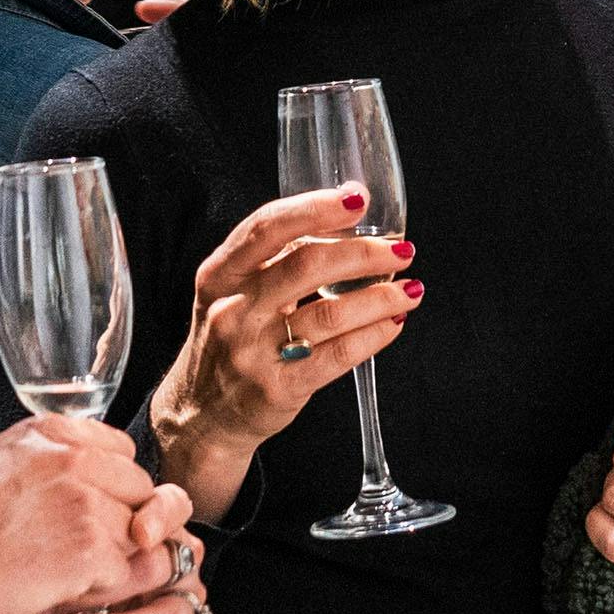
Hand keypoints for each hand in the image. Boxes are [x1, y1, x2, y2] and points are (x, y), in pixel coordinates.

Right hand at [0, 413, 166, 613]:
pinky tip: (49, 588)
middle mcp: (76, 459)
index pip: (123, 453)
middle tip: (67, 550)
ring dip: (104, 561)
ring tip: (52, 570)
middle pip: (139, 493)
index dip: (108, 490)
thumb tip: (92, 477)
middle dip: (115, 525)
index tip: (81, 512)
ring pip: (133, 537)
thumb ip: (51, 460)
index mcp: (54, 432)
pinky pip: (120, 575)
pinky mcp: (89, 550)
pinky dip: (92, 591)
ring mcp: (86, 503)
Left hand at [32, 484, 212, 613]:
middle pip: (167, 568)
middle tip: (61, 597)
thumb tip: (71, 454)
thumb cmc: (62, 560)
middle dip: (114, 585)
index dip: (162, 517)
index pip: (176, 507)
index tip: (138, 533)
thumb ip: (72, 501)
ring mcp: (184, 606)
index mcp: (158, 529)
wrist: (55, 605)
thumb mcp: (61, 529)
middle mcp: (178, 566)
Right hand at [148, 187, 421, 521]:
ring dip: (382, 297)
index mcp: (220, 275)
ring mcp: (253, 351)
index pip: (267, 228)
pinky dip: (375, 335)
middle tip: (401, 250)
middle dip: (364, 253)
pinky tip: (393, 323)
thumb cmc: (231, 339)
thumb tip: (347, 218)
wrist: (203, 414)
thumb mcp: (231, 292)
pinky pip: (339, 354)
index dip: (315, 208)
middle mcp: (232, 310)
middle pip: (308, 265)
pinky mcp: (278, 388)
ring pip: (331, 312)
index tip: (357, 199)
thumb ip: (274, 258)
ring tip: (410, 289)